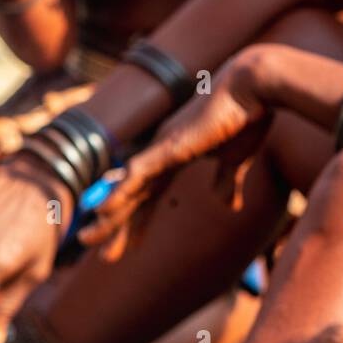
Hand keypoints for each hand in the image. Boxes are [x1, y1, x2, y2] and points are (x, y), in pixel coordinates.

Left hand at [77, 49, 269, 256]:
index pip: (151, 196)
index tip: (128, 247)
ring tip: (89, 241)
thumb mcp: (235, 160)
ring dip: (109, 216)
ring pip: (128, 189)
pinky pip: (138, 172)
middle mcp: (161, 153)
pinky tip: (101, 210)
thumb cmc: (246, 120)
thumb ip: (227, 181)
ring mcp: (162, 148)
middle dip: (116, 226)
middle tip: (99, 252)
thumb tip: (229, 205)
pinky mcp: (170, 145)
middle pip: (133, 196)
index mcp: (176, 157)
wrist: (253, 89)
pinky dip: (119, 191)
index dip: (138, 222)